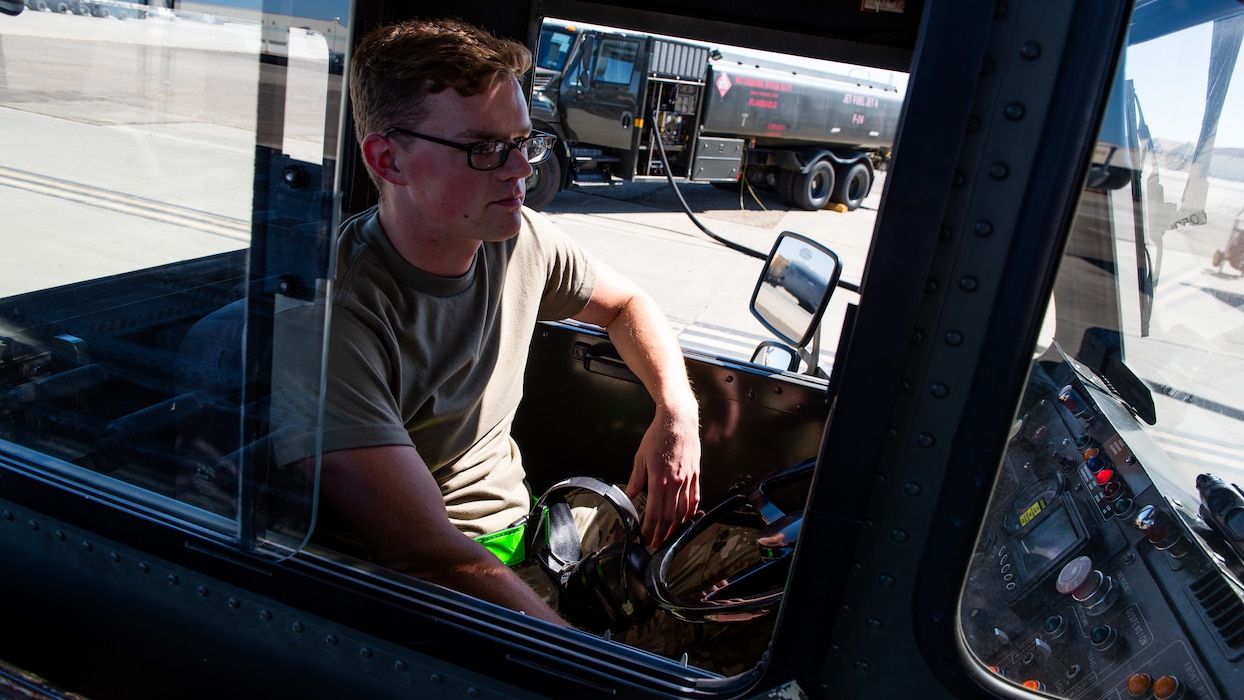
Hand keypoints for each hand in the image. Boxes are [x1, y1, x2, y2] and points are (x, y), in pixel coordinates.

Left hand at [625, 406, 700, 547]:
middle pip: (670, 516)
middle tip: (656, 542)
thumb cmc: (658, 436)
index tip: (646, 537)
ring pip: (684, 510)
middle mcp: (675, 482)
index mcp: (659, 479)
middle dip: (663, 532)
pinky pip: (695, 498)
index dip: (650, 528)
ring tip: (670, 535)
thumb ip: (636, 479)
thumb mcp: (641, 457)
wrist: (678, 420)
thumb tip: (630, 494)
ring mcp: (687, 479)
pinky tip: (687, 517)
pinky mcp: (695, 474)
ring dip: (677, 526)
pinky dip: (691, 511)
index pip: (655, 512)